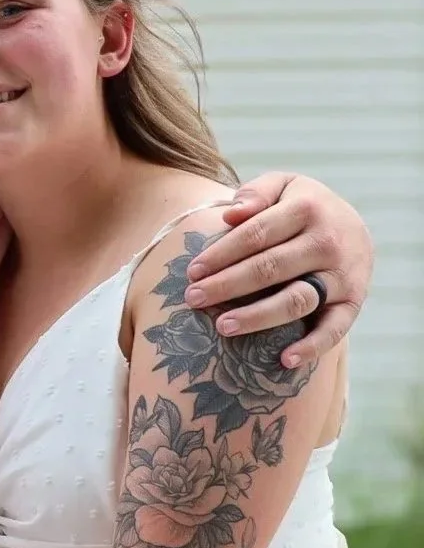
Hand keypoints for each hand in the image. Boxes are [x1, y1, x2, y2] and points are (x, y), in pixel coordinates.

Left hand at [181, 173, 372, 367]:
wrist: (354, 228)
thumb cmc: (303, 209)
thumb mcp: (284, 186)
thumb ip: (257, 193)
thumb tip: (231, 214)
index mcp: (307, 208)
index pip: (256, 234)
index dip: (222, 253)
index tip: (192, 272)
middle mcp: (327, 242)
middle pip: (270, 267)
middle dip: (228, 285)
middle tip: (193, 299)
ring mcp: (342, 275)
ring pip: (297, 299)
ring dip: (258, 316)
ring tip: (223, 326)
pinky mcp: (353, 303)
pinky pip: (334, 329)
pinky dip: (312, 347)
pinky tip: (284, 360)